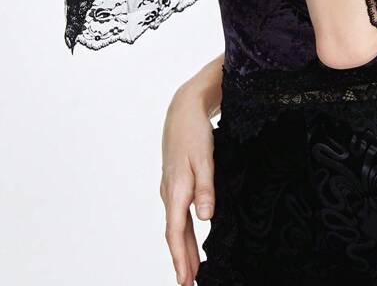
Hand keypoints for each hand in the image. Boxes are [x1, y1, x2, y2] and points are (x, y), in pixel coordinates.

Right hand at [160, 87, 215, 285]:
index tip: (185, 280)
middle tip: (188, 284)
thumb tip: (206, 219)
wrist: (183, 109)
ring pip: (176, 224)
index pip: (175, 232)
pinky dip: (183, 231)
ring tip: (191, 270)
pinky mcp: (175, 182)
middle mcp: (170, 192)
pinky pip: (178, 213)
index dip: (180, 258)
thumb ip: (206, 189)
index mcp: (176, 189)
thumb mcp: (205, 159)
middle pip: (175, 233)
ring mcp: (170, 187)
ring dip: (183, 248)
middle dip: (182, 260)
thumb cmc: (194, 132)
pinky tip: (189, 237)